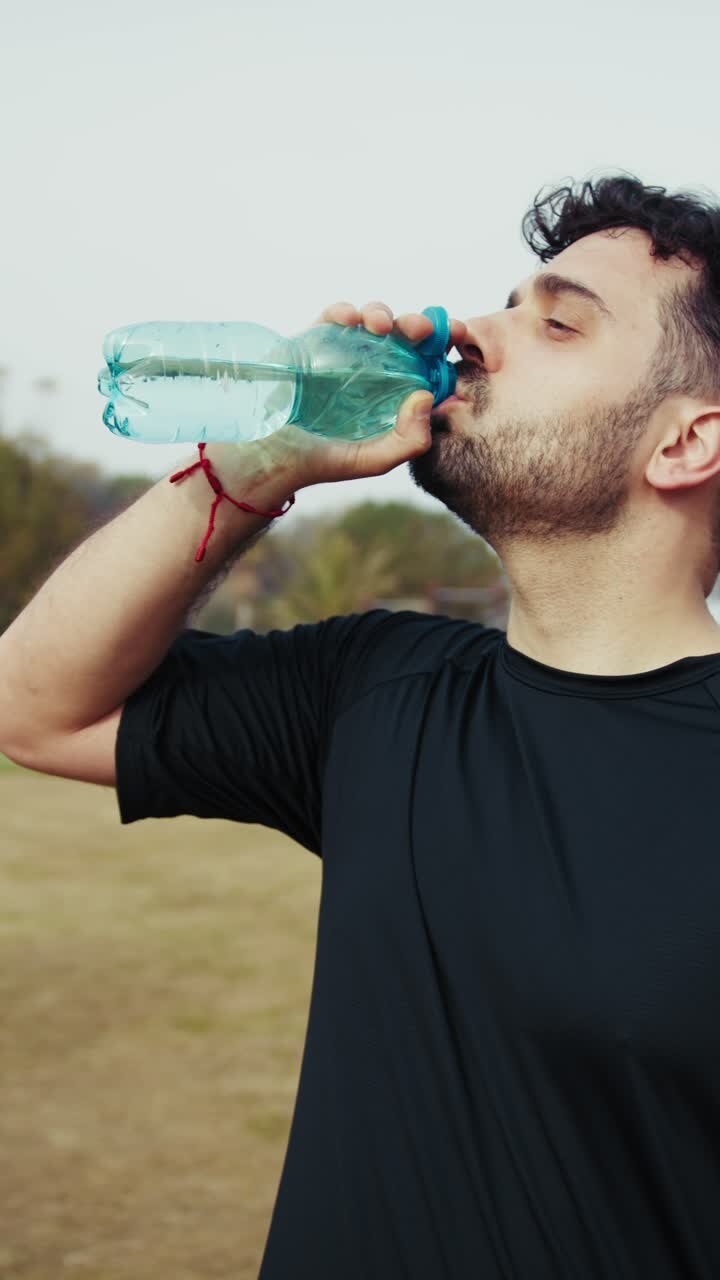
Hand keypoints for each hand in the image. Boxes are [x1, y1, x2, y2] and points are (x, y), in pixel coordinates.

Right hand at [264, 300, 466, 489]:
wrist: (267, 457)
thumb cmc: (319, 462)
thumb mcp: (373, 461)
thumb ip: (408, 441)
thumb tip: (426, 395)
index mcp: (391, 394)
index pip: (424, 362)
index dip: (442, 344)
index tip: (458, 335)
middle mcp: (371, 370)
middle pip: (402, 336)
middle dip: (417, 325)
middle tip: (422, 330)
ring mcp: (341, 354)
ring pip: (371, 320)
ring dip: (382, 314)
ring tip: (383, 326)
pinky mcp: (311, 343)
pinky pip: (332, 317)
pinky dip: (344, 311)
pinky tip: (352, 320)